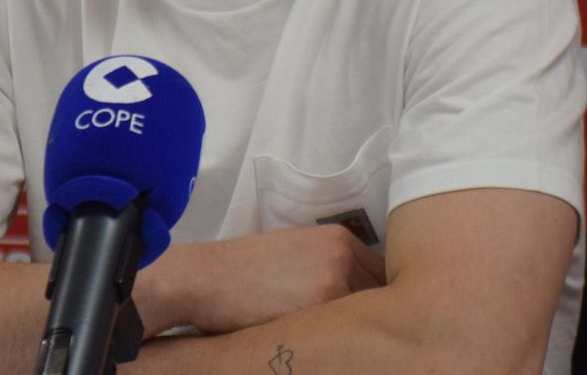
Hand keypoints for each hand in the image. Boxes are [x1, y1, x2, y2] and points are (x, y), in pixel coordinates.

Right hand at [133, 226, 385, 336]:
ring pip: (369, 313)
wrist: (204, 279)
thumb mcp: (292, 256)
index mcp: (337, 239)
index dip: (379, 296)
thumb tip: (357, 295)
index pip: (381, 272)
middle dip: (375, 313)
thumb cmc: (241, 272)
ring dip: (361, 329)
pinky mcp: (322, 304)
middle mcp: (343, 255)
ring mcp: (335, 279)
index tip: (376, 313)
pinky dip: (342, 340)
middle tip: (366, 332)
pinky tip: (329, 346)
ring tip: (347, 343)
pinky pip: (347, 329)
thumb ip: (328, 267)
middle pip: (382, 292)